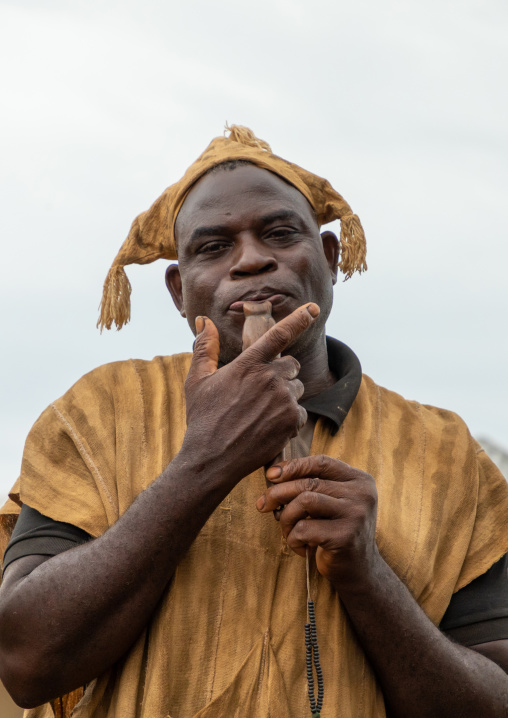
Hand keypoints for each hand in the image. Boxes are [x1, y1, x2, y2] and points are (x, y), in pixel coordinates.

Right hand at [182, 303, 319, 482]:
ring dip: (285, 398)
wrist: (212, 458)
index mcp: (248, 364)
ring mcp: (283, 399)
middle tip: (261, 394)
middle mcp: (269, 377)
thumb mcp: (197, 381)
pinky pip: (301, 413)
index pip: (279, 334)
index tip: (313, 308)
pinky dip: (290, 420)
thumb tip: (203, 320)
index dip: (298, 319)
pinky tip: (269, 429)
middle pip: (291, 366)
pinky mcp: (291, 420)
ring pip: (297, 390)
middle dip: (282, 376)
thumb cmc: (202, 419)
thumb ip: (205, 347)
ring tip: (260, 415)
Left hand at [256, 455, 379, 593]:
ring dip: (286, 517)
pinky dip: (293, 539)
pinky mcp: (345, 537)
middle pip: (309, 482)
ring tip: (287, 531)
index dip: (294, 466)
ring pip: (304, 501)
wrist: (359, 571)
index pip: (322, 462)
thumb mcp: (331, 503)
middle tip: (262, 504)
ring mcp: (355, 514)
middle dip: (279, 492)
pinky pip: (303, 529)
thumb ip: (313, 485)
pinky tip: (300, 547)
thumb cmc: (336, 532)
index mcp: (359, 480)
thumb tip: (273, 473)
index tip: (271, 475)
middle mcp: (361, 494)